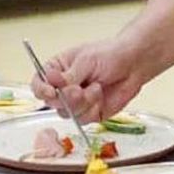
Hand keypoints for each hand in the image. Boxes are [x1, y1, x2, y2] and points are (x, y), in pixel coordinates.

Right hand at [29, 37, 148, 123]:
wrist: (134, 64)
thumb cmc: (111, 54)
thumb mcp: (86, 60)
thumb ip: (68, 76)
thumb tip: (51, 81)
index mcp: (58, 70)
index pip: (39, 83)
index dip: (41, 89)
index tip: (50, 91)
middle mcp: (64, 87)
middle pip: (50, 102)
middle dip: (66, 98)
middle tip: (79, 90)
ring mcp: (76, 102)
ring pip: (66, 113)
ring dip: (82, 102)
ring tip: (96, 88)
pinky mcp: (89, 112)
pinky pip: (83, 119)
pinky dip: (92, 108)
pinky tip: (101, 96)